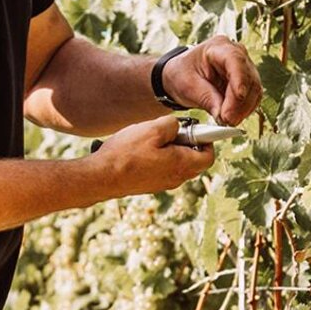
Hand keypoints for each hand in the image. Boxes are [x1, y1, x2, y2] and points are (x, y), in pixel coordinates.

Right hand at [91, 116, 214, 197]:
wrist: (102, 177)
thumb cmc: (127, 154)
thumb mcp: (152, 129)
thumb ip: (172, 125)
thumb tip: (177, 127)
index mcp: (182, 165)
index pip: (208, 156)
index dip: (206, 140)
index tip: (195, 128)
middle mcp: (176, 178)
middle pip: (193, 160)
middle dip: (187, 143)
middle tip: (171, 130)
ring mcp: (162, 184)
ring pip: (177, 164)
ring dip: (171, 149)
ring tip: (152, 138)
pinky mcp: (149, 185)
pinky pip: (162, 169)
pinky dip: (158, 158)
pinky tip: (141, 149)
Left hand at [160, 36, 262, 125]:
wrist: (181, 76)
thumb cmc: (182, 74)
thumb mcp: (188, 86)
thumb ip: (206, 98)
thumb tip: (222, 115)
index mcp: (218, 47)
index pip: (235, 60)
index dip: (240, 79)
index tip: (238, 96)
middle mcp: (236, 54)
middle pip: (248, 78)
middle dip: (239, 103)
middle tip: (227, 120)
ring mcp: (243, 68)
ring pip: (254, 90)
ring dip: (243, 109)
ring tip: (227, 122)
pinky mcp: (246, 82)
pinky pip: (252, 98)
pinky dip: (244, 110)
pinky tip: (233, 118)